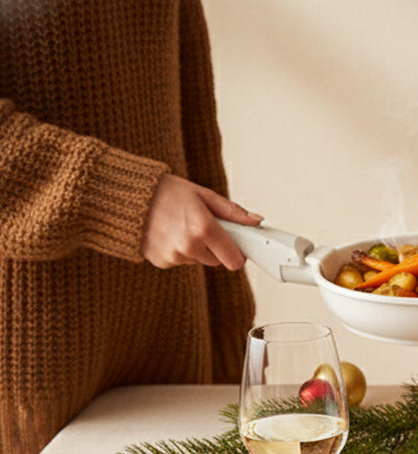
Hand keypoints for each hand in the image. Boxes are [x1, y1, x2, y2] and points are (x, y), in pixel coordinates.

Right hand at [140, 174, 262, 270]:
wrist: (125, 196)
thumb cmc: (164, 191)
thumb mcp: (203, 195)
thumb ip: (232, 212)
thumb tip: (256, 221)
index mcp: (203, 229)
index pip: (234, 260)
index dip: (238, 254)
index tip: (237, 246)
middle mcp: (189, 246)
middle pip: (217, 260)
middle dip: (215, 246)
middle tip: (201, 225)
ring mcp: (173, 256)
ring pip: (198, 260)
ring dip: (195, 248)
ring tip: (180, 225)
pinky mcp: (161, 261)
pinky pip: (180, 261)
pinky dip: (178, 251)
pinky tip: (168, 233)